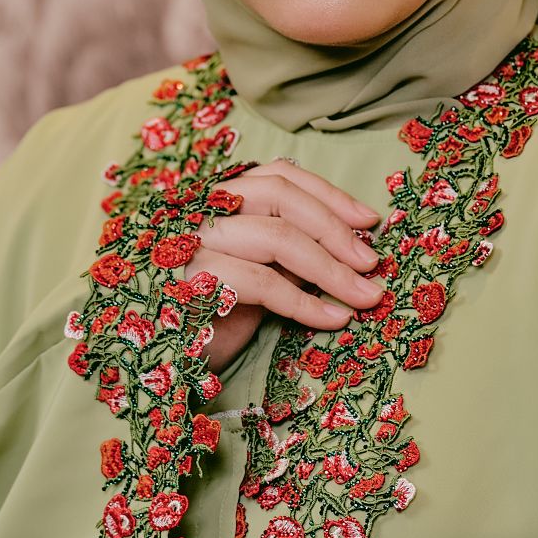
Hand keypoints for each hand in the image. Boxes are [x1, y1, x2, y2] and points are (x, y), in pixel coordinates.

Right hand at [193, 160, 383, 372]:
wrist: (166, 360)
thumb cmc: (213, 317)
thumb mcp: (261, 278)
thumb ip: (292, 256)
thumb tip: (349, 249)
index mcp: (220, 201)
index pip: (280, 176)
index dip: (329, 195)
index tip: (368, 222)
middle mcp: (204, 211)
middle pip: (282, 197)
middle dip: (336, 231)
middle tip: (372, 264)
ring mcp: (195, 242)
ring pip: (278, 237)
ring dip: (332, 269)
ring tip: (365, 296)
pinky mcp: (194, 280)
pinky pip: (264, 283)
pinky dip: (307, 303)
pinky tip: (335, 319)